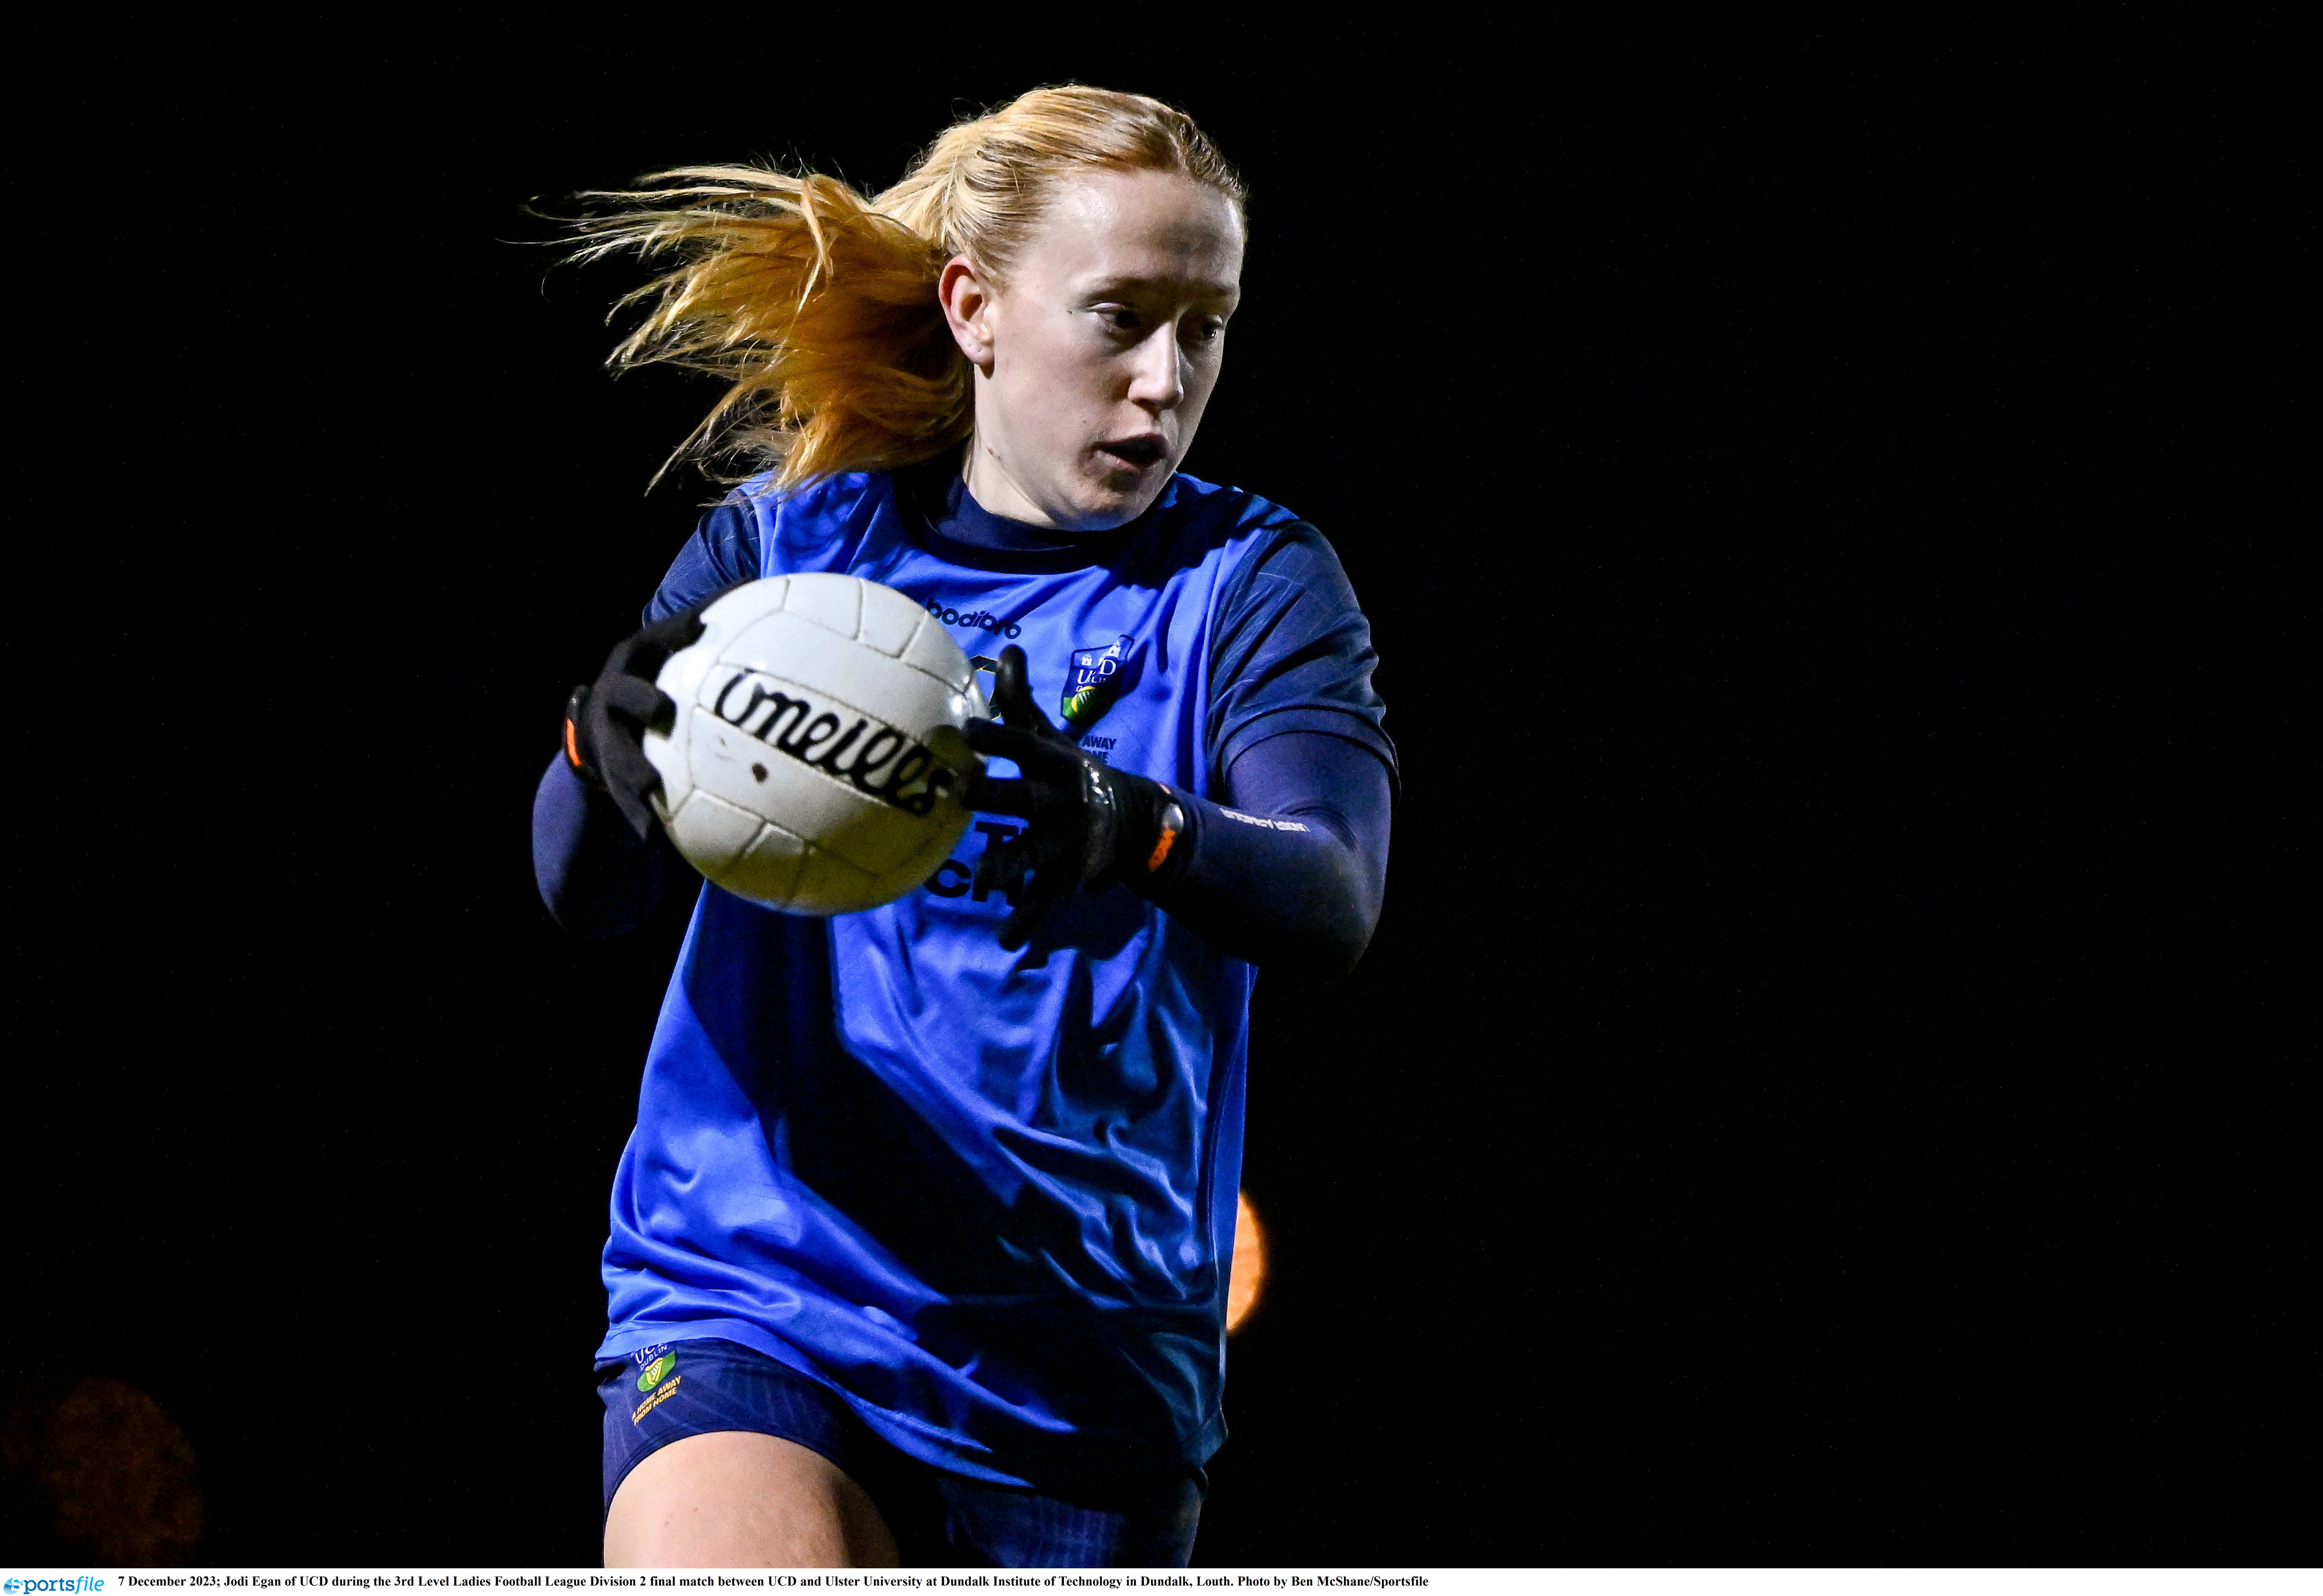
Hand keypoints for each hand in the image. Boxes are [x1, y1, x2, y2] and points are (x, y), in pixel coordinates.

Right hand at [563, 602, 713, 839]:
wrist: (594, 728)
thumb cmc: (652, 685)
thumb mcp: (670, 656)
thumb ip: (706, 633)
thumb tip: (760, 592)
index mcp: (634, 664)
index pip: (652, 641)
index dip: (673, 632)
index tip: (699, 627)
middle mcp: (613, 695)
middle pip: (621, 695)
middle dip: (639, 699)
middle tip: (661, 709)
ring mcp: (605, 735)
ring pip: (616, 753)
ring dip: (632, 770)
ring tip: (650, 787)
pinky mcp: (605, 772)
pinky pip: (621, 797)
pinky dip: (636, 817)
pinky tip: (650, 836)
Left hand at [965, 645, 1187, 948]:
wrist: (1133, 824)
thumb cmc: (1072, 774)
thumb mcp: (1053, 739)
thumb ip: (1023, 701)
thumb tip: (1007, 648)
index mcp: (1056, 767)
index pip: (1026, 746)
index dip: (1000, 735)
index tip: (968, 729)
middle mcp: (1061, 804)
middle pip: (1024, 798)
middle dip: (994, 793)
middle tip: (959, 789)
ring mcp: (1063, 844)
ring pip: (1031, 855)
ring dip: (1007, 866)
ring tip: (985, 879)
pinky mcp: (1064, 879)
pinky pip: (1041, 903)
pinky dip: (1025, 923)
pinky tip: (1005, 942)